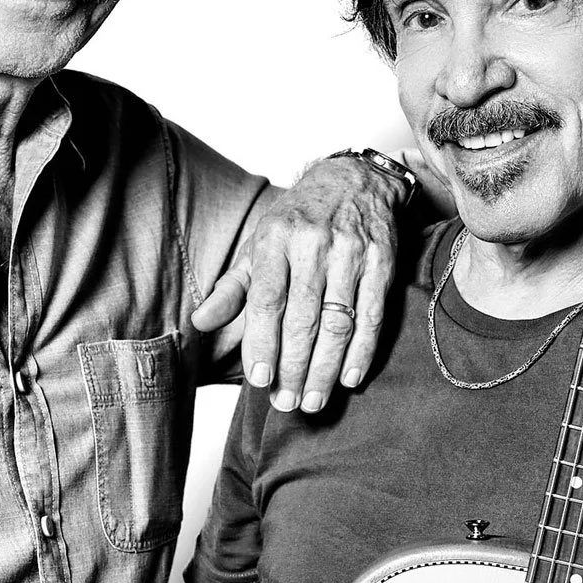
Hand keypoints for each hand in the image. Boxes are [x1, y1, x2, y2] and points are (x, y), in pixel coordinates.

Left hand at [191, 155, 404, 411]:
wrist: (356, 179)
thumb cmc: (300, 219)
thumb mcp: (260, 243)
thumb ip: (233, 287)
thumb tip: (200, 323)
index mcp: (276, 238)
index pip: (267, 299)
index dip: (263, 342)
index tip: (259, 379)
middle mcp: (314, 244)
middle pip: (303, 318)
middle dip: (294, 367)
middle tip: (287, 402)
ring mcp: (352, 253)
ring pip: (338, 322)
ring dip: (325, 369)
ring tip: (313, 401)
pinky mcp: (383, 263)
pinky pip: (372, 316)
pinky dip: (362, 352)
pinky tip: (349, 378)